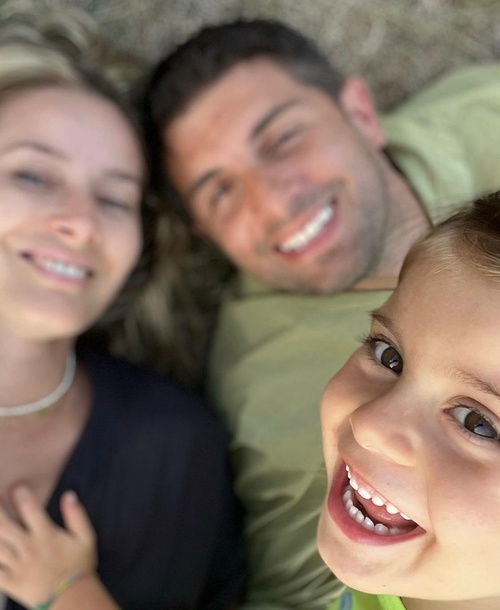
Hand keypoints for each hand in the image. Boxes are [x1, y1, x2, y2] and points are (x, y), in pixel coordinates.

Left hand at [0, 485, 96, 607]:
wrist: (72, 599)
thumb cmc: (79, 565)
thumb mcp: (86, 538)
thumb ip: (76, 515)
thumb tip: (69, 495)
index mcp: (45, 535)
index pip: (29, 508)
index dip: (20, 494)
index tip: (16, 486)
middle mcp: (28, 547)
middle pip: (4, 525)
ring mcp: (17, 565)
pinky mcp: (10, 582)